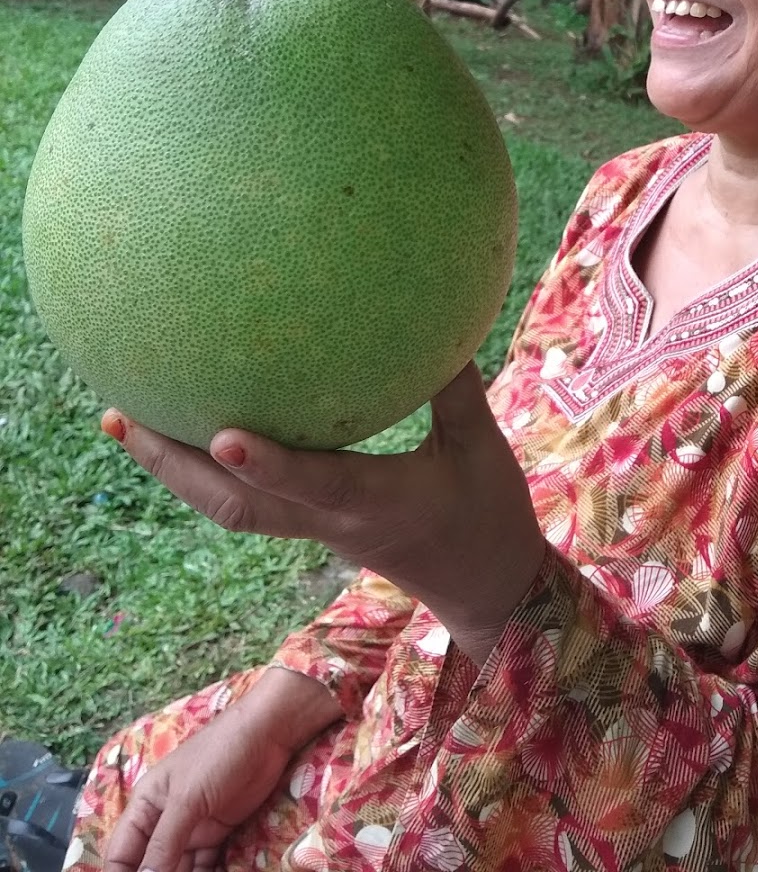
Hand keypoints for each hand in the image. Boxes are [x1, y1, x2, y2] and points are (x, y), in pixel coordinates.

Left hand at [103, 363, 546, 665]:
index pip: (315, 486)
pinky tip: (186, 432)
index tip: (223, 433)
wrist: (483, 589)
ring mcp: (314, 530)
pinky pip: (247, 502)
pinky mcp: (312, 527)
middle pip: (235, 506)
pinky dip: (205, 472)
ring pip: (229, 509)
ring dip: (173, 471)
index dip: (269, 464)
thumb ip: (456, 387)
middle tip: (120, 417)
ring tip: (125, 422)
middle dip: (173, 464)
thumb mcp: (482, 446)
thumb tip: (433, 318)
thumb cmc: (488, 512)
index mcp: (377, 504)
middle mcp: (330, 522)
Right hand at [103, 668, 338, 871]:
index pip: (120, 855)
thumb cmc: (220, 754)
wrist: (269, 733)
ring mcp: (191, 828)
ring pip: (176, 868)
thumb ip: (164, 843)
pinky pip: (202, 866)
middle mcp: (163, 820)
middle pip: (148, 865)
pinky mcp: (216, 832)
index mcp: (145, 806)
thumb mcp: (187, 799)